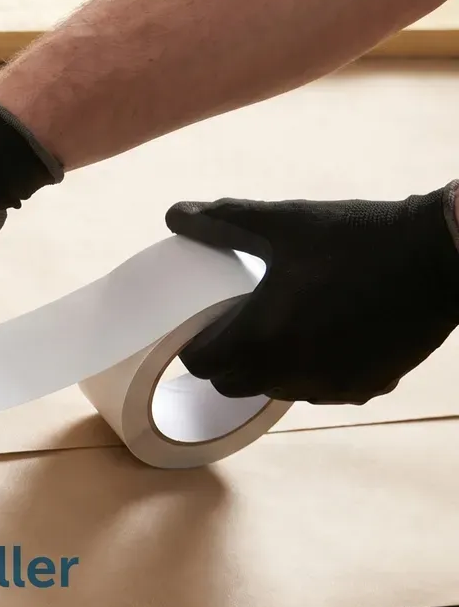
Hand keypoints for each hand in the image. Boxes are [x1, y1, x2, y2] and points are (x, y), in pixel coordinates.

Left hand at [168, 184, 458, 403]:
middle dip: (226, 363)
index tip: (201, 329)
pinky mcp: (365, 387)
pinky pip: (321, 392)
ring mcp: (331, 385)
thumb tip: (175, 214)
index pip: (201, 365)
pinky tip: (321, 341)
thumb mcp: (286, 221)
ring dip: (267, 371)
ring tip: (277, 333)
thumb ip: (225, 220)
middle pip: (232, 386)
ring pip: (276, 392)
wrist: (441, 256)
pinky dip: (312, 373)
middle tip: (234, 330)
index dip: (194, 348)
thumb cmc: (359, 237)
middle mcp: (292, 370)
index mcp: (262, 335)